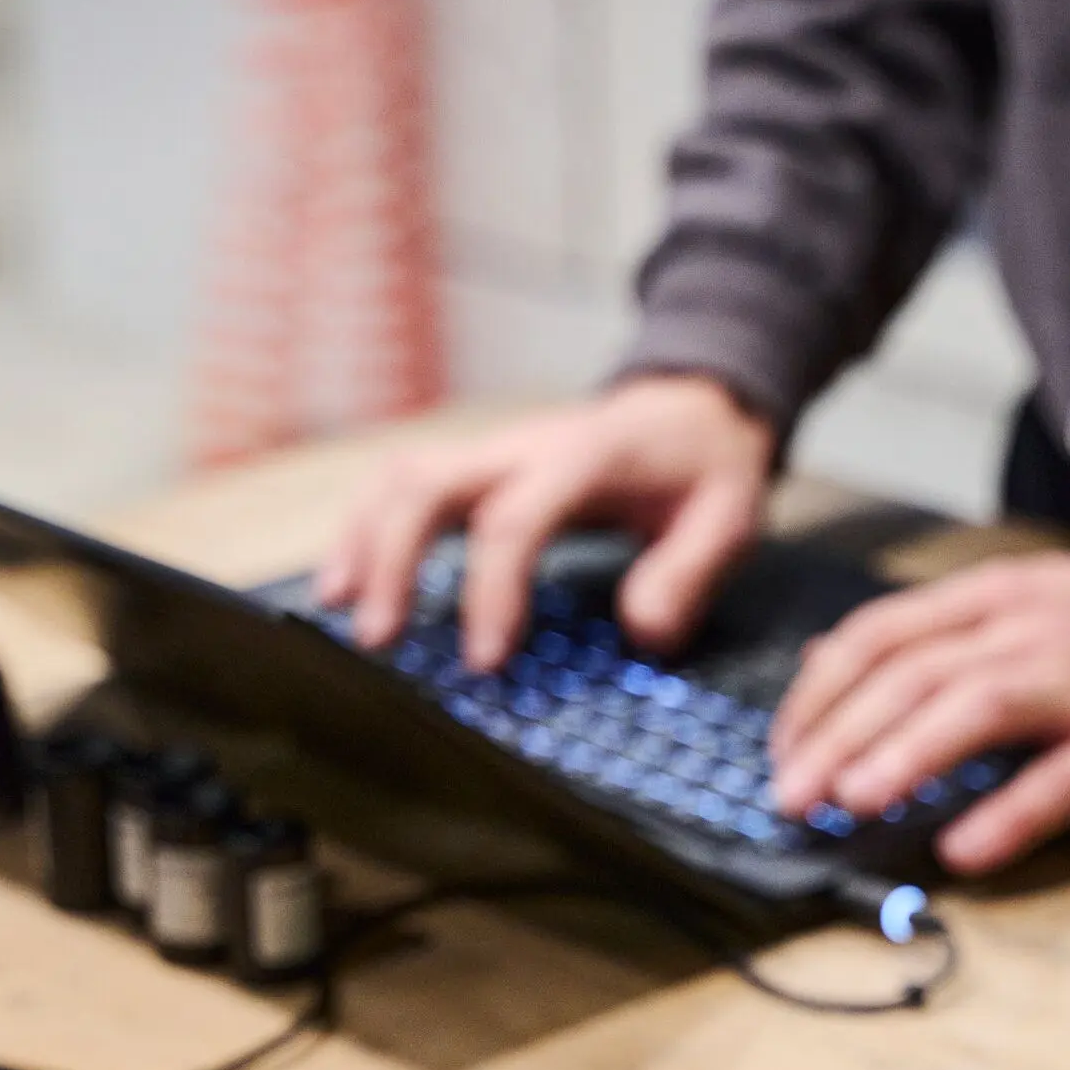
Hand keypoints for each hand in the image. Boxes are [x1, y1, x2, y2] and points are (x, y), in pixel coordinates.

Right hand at [317, 374, 775, 669]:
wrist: (691, 406)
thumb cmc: (705, 469)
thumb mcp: (731, 517)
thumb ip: (691, 572)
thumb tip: (641, 631)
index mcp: (583, 458)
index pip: (514, 519)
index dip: (492, 591)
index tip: (484, 663)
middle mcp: (521, 447)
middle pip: (427, 484)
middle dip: (393, 560)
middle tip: (380, 639)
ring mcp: (492, 452)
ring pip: (400, 479)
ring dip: (361, 541)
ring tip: (338, 611)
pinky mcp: (477, 468)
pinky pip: (402, 488)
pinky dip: (365, 532)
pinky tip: (346, 582)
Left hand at [771, 550, 1069, 872]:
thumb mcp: (1031, 600)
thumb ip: (945, 638)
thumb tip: (846, 683)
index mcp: (994, 598)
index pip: (878, 635)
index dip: (817, 696)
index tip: (780, 750)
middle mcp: (1027, 633)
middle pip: (909, 675)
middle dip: (836, 736)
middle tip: (790, 797)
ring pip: (974, 710)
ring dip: (903, 757)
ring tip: (851, 804)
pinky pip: (1062, 781)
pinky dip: (1008, 816)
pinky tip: (963, 850)